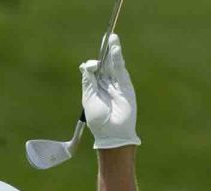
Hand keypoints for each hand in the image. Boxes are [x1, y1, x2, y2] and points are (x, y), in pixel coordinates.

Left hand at [80, 34, 140, 148]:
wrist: (111, 133)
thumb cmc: (98, 119)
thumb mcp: (89, 97)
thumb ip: (88, 80)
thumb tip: (85, 65)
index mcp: (95, 88)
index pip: (94, 70)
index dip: (93, 65)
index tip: (92, 66)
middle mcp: (106, 85)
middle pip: (105, 65)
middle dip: (105, 52)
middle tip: (107, 36)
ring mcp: (117, 85)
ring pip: (114, 65)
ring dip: (113, 51)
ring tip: (113, 37)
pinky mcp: (126, 86)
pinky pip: (121, 71)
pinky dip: (119, 59)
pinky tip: (116, 49)